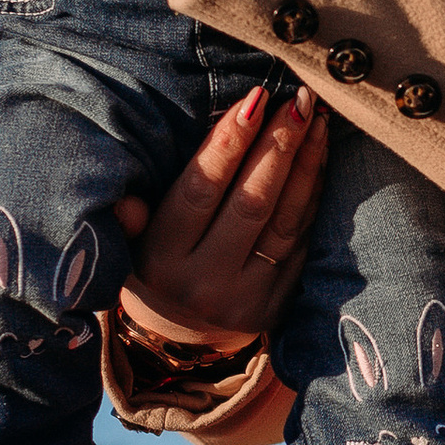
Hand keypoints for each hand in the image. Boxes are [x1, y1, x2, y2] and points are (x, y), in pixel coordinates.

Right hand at [112, 81, 329, 351]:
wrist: (182, 347)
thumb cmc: (154, 271)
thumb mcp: (126, 249)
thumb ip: (128, 221)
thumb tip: (125, 203)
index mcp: (161, 258)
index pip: (199, 192)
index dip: (228, 144)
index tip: (253, 97)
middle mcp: (204, 280)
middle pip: (250, 202)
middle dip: (277, 145)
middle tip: (297, 98)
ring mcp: (246, 295)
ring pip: (284, 220)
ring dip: (305, 164)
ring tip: (315, 117)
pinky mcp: (278, 301)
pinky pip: (301, 238)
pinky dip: (312, 193)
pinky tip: (319, 155)